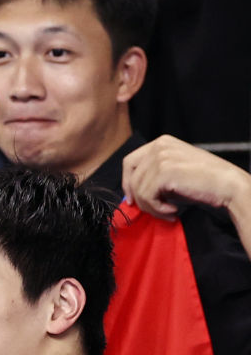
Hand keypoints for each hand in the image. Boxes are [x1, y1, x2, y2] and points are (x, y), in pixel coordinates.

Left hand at [122, 135, 250, 219]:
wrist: (227, 185)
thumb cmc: (203, 182)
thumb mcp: (173, 172)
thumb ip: (152, 176)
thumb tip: (131, 195)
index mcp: (161, 142)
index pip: (129, 162)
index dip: (127, 183)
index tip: (132, 199)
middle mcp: (159, 146)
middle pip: (131, 177)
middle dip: (139, 198)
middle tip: (153, 210)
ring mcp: (161, 157)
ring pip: (138, 190)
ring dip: (151, 207)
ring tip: (168, 212)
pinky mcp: (164, 172)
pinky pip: (147, 197)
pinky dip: (158, 209)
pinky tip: (173, 210)